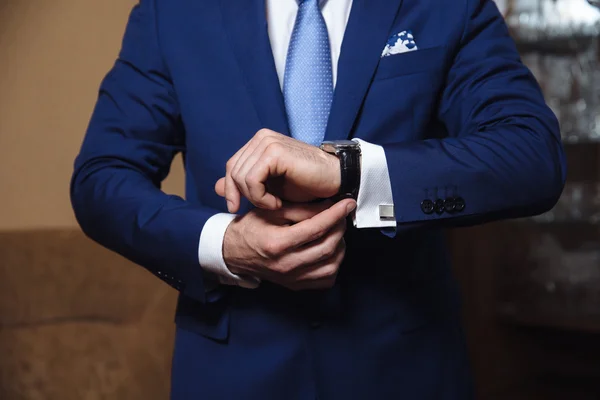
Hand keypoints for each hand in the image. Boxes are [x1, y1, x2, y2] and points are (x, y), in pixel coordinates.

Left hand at [215, 129, 340, 212]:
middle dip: (241, 196)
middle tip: (262, 208)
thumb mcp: (270, 188)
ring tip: (273, 205)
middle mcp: (262, 137)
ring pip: (240, 177)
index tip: (235, 208)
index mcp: (259, 142)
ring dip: (255, 198)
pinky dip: (261, 197)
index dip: (230, 189)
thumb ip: (244, 185)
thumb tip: (216, 187)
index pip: (231, 166)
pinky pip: (252, 180)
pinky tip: (276, 203)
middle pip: (233, 171)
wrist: (334, 181)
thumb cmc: (306, 185)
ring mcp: (268, 142)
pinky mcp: (274, 152)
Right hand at [223, 198, 355, 290]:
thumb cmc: (251, 228)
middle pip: (327, 247)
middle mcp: (286, 264)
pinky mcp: (296, 286)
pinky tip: (329, 250)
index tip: (348, 203)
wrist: (234, 253)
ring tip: (335, 231)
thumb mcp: (272, 212)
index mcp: (278, 243)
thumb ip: (302, 209)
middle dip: (340, 227)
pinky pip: (326, 279)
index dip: (336, 213)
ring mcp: (292, 279)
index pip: (316, 228)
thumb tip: (330, 205)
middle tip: (342, 215)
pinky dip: (334, 264)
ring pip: (331, 265)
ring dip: (340, 246)